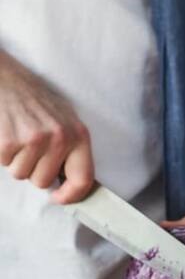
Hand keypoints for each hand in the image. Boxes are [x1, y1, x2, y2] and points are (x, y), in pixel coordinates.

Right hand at [0, 50, 93, 202]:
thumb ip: (72, 151)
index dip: (71, 195)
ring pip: (22, 175)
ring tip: (19, 138)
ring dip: (17, 161)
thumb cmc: (38, 104)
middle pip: (43, 181)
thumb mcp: (65, 122)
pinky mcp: (9, 141)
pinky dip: (3, 154)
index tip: (58, 198)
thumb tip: (73, 185)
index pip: (83, 179)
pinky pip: (4, 163)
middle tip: (31, 147)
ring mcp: (33, 139)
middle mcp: (59, 138)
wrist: (7, 81)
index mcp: (78, 135)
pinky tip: (7, 134)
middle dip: (34, 170)